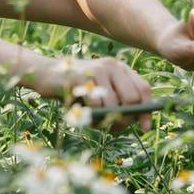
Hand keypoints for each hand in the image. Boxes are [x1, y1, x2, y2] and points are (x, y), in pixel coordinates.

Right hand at [33, 57, 153, 131]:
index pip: (143, 88)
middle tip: (113, 127)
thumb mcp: (101, 94)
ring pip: (113, 105)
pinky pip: (95, 105)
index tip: (145, 128)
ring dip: (104, 120)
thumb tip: (141, 124)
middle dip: (125, 119)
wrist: (46, 76)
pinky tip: (84, 114)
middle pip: (131, 99)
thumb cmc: (76, 90)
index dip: (147, 110)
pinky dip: (91, 116)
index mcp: (120, 69)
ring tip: (93, 120)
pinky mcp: (81, 77)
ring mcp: (96, 70)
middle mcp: (112, 66)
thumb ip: (119, 103)